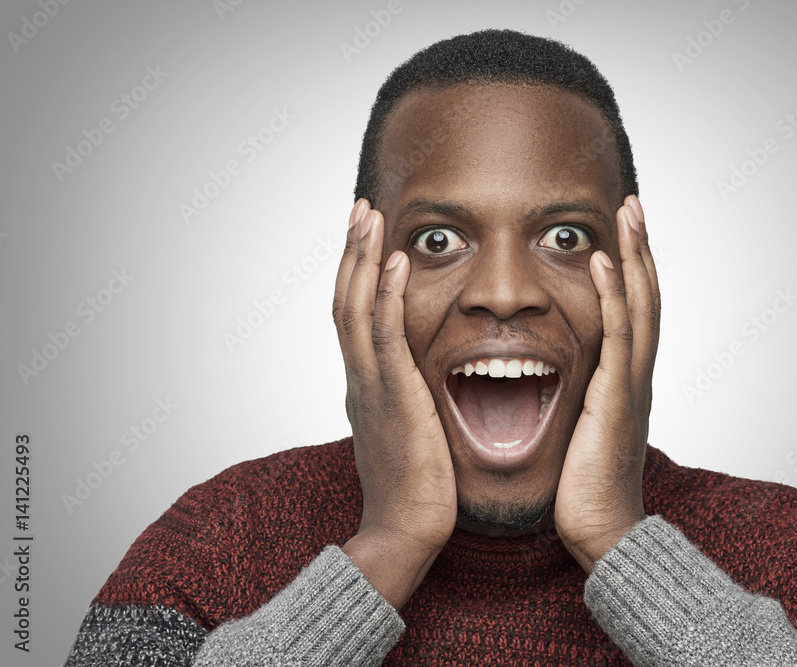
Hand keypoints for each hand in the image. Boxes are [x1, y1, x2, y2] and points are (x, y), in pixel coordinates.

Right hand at [333, 199, 456, 608]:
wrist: (403, 531)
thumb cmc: (412, 489)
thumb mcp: (404, 433)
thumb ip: (403, 402)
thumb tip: (414, 388)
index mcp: (364, 386)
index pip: (353, 317)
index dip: (356, 274)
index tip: (366, 239)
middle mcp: (359, 378)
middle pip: (345, 300)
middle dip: (352, 252)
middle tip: (360, 209)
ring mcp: (371, 385)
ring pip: (356, 307)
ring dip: (363, 258)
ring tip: (370, 216)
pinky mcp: (393, 396)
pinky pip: (386, 334)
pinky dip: (387, 293)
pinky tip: (397, 261)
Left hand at [554, 195, 659, 572]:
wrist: (602, 530)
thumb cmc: (586, 486)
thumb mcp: (582, 429)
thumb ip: (579, 397)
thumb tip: (560, 382)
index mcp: (625, 379)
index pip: (633, 310)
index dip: (631, 269)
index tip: (621, 232)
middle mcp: (636, 373)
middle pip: (645, 296)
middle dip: (640, 248)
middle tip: (632, 204)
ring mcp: (631, 383)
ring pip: (640, 304)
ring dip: (634, 255)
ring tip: (627, 212)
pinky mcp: (616, 397)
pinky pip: (616, 334)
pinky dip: (613, 293)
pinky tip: (603, 260)